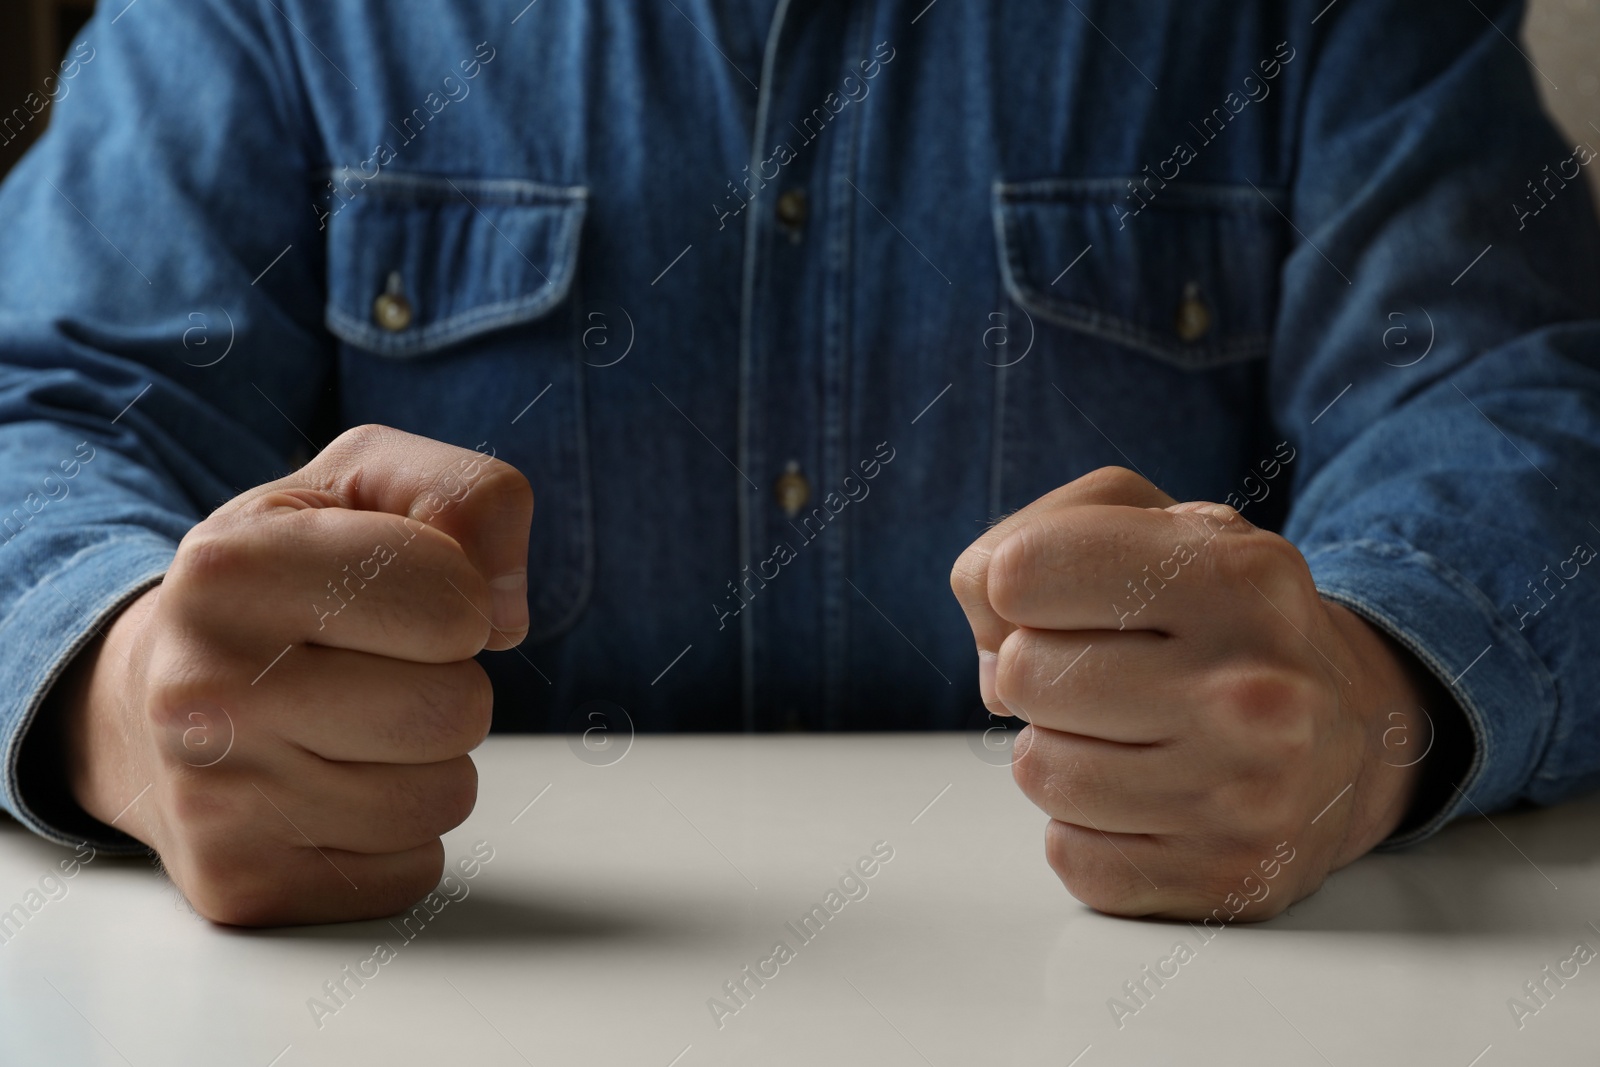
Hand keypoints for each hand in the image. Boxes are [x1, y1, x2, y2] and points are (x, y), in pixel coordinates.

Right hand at [57, 425, 531, 925]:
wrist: (147, 701)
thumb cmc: (281, 580)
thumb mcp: (362, 484)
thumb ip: (469, 495)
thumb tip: (506, 611)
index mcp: (231, 571)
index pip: (455, 603)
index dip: (459, 596)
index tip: (400, 597)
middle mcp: (206, 693)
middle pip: (456, 710)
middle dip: (448, 682)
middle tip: (374, 668)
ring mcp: (218, 804)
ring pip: (445, 797)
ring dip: (428, 761)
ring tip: (350, 726)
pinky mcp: (244, 887)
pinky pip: (415, 870)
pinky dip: (399, 835)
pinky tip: (330, 790)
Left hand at [950, 466, 1437, 920]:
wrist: (1356, 734)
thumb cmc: (1220, 620)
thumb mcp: (1152, 528)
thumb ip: (1032, 539)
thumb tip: (989, 647)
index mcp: (1237, 576)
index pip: (1020, 574)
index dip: (1019, 587)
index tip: (1072, 601)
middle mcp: (1253, 691)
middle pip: (1020, 673)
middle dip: (1043, 671)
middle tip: (1111, 675)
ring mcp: (1245, 796)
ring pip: (1037, 770)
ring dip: (1062, 751)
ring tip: (1134, 735)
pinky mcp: (1223, 881)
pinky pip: (1070, 854)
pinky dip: (1089, 828)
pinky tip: (1150, 798)